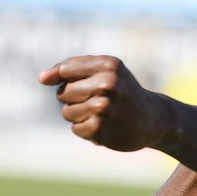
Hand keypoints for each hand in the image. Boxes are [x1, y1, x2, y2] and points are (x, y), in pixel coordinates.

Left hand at [39, 55, 168, 151]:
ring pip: (67, 112)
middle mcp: (107, 84)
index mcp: (109, 65)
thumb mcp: (106, 71)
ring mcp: (103, 107)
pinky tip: (106, 127)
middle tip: (99, 101)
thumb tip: (42, 78)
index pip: (65, 70)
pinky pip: (76, 128)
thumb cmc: (124, 91)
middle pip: (62, 93)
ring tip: (104, 115)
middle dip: (74, 99)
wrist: (154, 119)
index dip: (64, 79)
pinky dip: (87, 130)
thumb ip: (72, 68)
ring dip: (80, 116)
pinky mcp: (99, 128)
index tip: (81, 86)